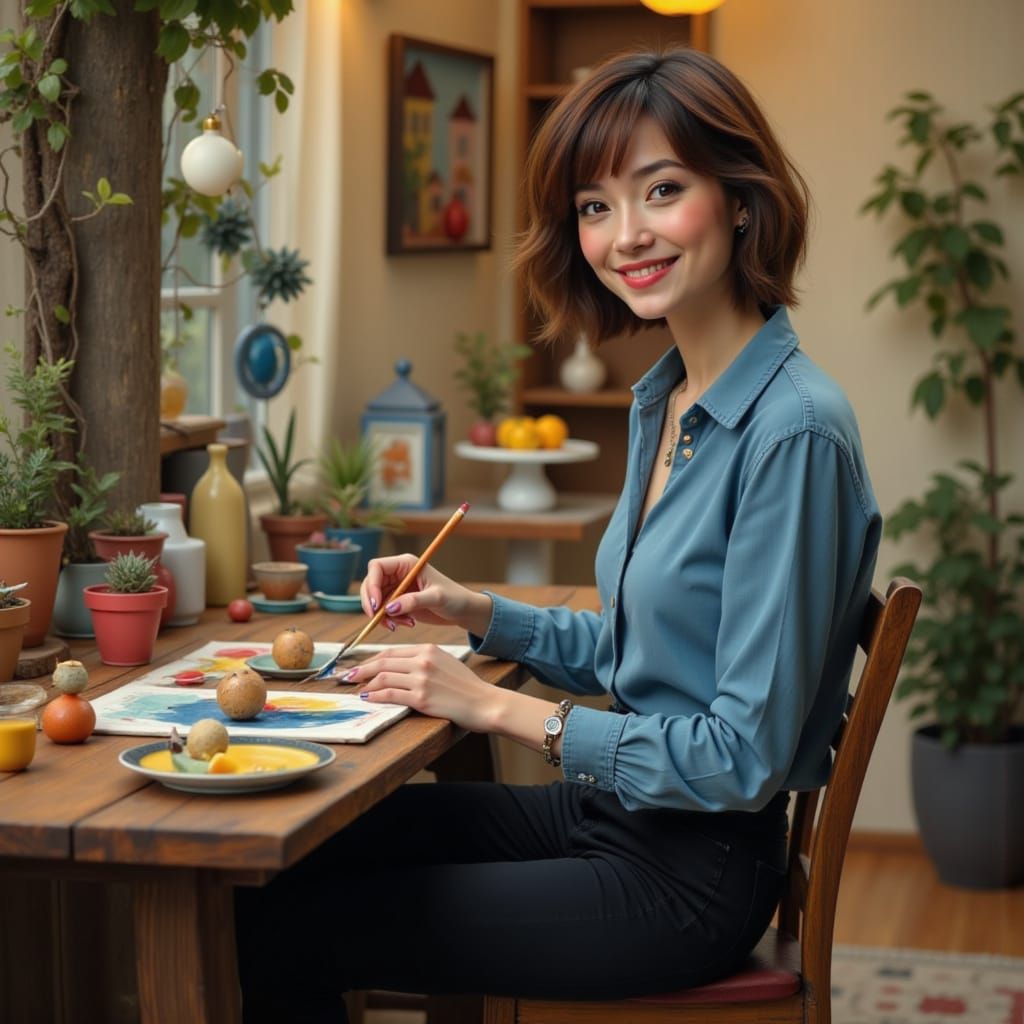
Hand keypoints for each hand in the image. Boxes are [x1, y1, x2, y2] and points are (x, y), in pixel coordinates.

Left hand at [347, 643, 495, 731]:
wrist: (484, 702)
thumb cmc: (466, 686)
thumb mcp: (445, 663)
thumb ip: (423, 661)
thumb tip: (398, 668)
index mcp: (428, 649)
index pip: (392, 652)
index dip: (372, 660)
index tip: (360, 666)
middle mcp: (423, 660)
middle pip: (383, 661)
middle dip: (361, 669)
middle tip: (347, 676)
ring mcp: (422, 678)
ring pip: (383, 677)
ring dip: (365, 684)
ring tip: (355, 688)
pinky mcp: (422, 697)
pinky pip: (390, 694)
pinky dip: (375, 696)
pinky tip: (367, 698)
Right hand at [360, 555, 492, 635]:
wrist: (463, 611)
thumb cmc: (454, 598)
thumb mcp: (436, 598)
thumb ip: (412, 601)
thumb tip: (389, 608)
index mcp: (406, 563)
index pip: (377, 567)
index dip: (372, 584)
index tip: (377, 605)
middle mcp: (398, 573)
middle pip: (370, 584)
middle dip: (372, 603)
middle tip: (379, 620)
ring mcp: (397, 588)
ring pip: (375, 600)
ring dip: (382, 616)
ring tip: (400, 624)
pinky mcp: (398, 602)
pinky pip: (383, 612)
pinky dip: (390, 620)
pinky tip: (407, 624)